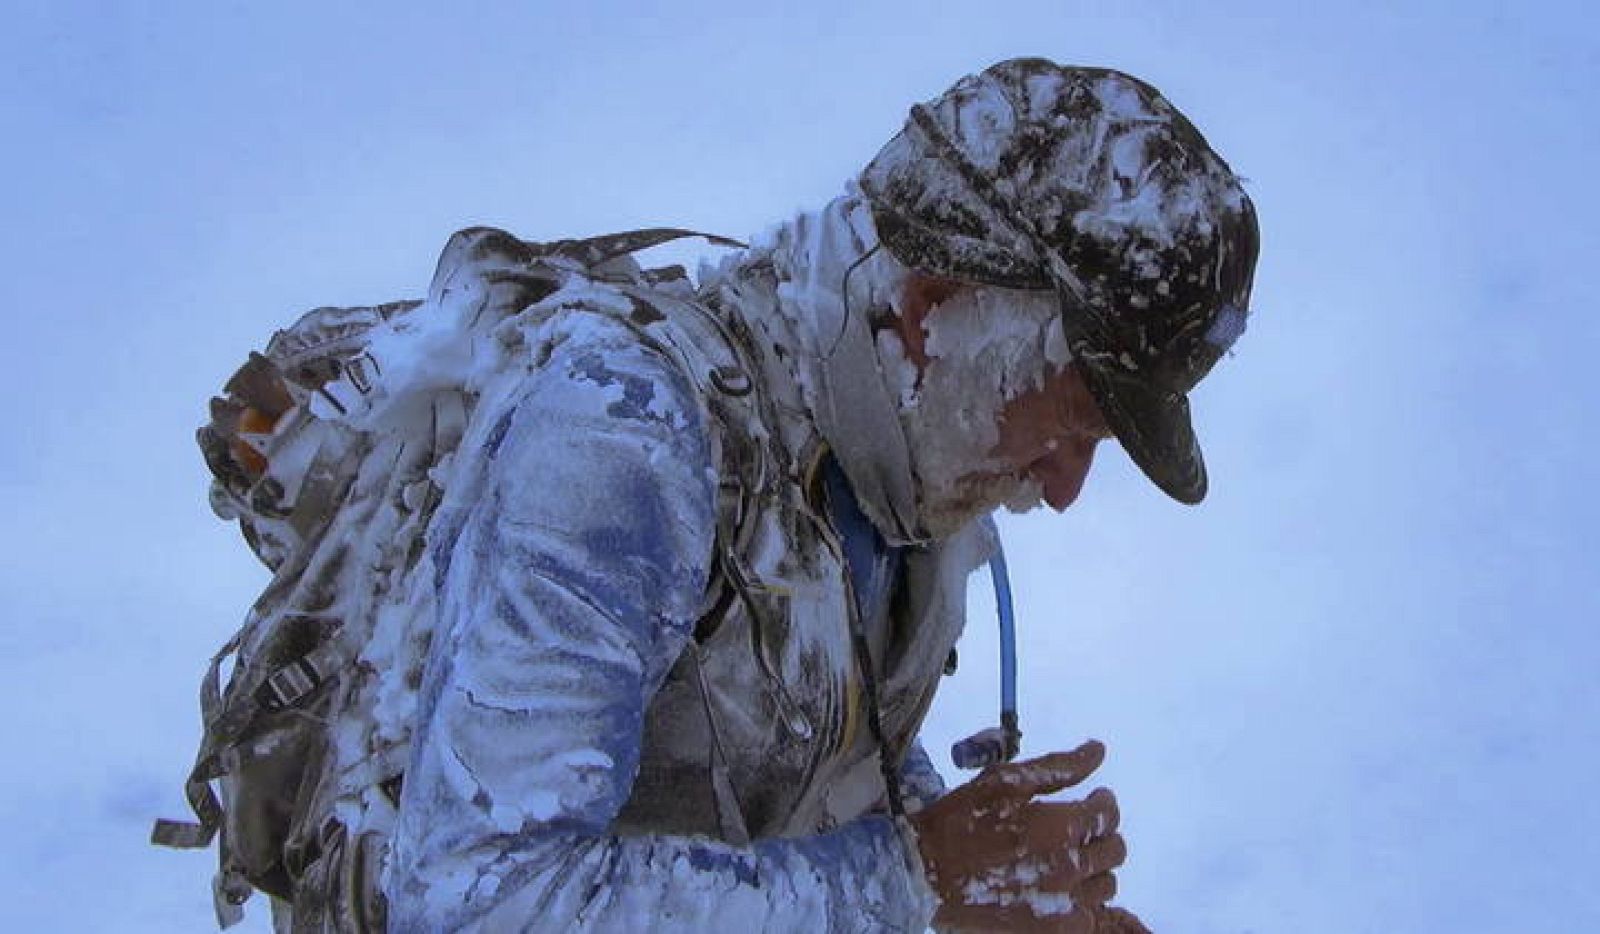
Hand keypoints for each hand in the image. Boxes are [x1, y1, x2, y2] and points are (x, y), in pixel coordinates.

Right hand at [908, 740, 1146, 932]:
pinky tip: (1057, 890)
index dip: (1103, 803)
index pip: (1108, 814)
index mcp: (1061, 826)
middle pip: (1114, 850)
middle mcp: (1070, 867)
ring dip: (1093, 868)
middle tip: (1076, 830)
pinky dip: (1081, 902)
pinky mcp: (1053, 931)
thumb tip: (1098, 750)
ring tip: (1066, 860)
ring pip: (1106, 885)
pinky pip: (1090, 918)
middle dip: (1100, 834)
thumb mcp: (1004, 782)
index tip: (1092, 800)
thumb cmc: (961, 820)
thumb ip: (1058, 768)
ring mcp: (1063, 905)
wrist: (924, 875)